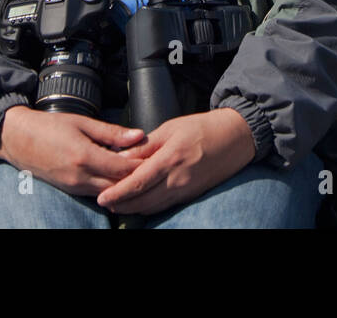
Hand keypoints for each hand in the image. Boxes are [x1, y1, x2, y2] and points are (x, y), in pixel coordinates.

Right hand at [0, 106, 145, 195]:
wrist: (18, 139)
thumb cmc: (49, 126)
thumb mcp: (82, 122)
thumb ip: (111, 132)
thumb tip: (138, 135)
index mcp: (85, 157)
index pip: (123, 168)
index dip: (142, 164)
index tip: (156, 157)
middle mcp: (80, 176)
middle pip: (119, 185)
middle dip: (137, 177)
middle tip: (153, 167)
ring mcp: (74, 186)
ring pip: (109, 192)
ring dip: (124, 184)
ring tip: (140, 172)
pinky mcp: (70, 190)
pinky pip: (97, 192)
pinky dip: (110, 186)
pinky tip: (118, 176)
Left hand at [96, 108, 255, 215]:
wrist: (235, 138)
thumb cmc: (201, 127)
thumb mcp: (169, 128)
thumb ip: (144, 146)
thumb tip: (119, 157)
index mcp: (170, 160)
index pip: (137, 184)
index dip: (117, 194)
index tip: (101, 198)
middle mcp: (178, 180)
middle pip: (142, 202)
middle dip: (121, 205)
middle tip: (104, 202)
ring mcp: (185, 191)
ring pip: (152, 207)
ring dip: (133, 208)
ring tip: (117, 203)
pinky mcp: (191, 195)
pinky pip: (164, 206)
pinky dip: (148, 206)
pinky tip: (139, 201)